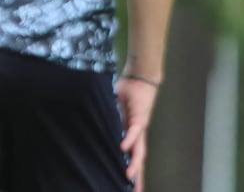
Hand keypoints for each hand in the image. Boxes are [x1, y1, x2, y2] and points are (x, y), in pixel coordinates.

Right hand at [115, 76, 159, 191]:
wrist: (140, 79)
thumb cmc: (125, 97)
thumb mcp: (111, 115)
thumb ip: (104, 126)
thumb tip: (87, 134)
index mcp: (129, 138)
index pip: (129, 160)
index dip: (129, 175)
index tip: (126, 190)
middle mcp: (136, 136)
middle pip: (137, 161)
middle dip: (136, 179)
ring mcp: (139, 128)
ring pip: (138, 150)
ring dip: (134, 164)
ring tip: (128, 178)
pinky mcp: (140, 117)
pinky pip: (135, 130)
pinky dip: (129, 139)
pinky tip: (123, 148)